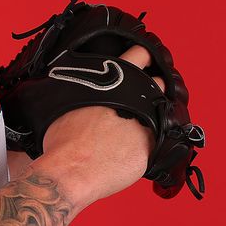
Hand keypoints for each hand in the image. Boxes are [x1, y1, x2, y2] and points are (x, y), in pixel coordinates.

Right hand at [37, 44, 161, 207]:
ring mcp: (146, 121)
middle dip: (154, 85)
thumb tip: (80, 91)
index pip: (138, 54)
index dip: (143, 56)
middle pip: (157, 81)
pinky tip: (136, 145)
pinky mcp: (151, 145)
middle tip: (145, 93)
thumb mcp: (65, 101)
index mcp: (113, 80)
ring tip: (141, 121)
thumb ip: (82, 91)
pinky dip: (150, 138)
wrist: (71, 171)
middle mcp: (134, 97)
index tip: (143, 60)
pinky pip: (158, 138)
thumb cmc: (63, 141)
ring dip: (155, 111)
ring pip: (162, 108)